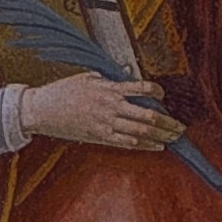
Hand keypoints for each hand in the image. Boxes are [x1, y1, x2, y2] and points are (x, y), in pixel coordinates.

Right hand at [24, 72, 184, 153]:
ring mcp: (105, 123)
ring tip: (174, 137)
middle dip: (167, 122)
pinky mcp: (99, 136)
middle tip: (180, 126)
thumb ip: (109, 78)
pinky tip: (157, 146)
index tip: (163, 94)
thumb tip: (127, 75)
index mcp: (108, 89)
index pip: (140, 88)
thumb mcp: (88, 77)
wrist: (41, 110)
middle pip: (147, 115)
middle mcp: (110, 107)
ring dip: (161, 135)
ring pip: (141, 132)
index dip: (156, 91)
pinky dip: (145, 145)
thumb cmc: (63, 91)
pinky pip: (127, 143)